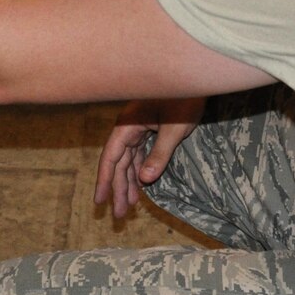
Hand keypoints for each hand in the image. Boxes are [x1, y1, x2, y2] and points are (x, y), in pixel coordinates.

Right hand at [94, 97, 203, 218]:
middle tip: (119, 215)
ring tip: (130, 206)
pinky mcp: (150, 128)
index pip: (111, 158)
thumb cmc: (185, 98)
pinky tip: (141, 185)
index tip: (100, 201)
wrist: (195, 78)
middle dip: (118, 188)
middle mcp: (129, 127)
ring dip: (129, 182)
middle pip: (119, 163)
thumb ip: (160, 154)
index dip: (104, 181)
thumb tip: (145, 180)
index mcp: (127, 125)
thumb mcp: (175, 129)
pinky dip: (140, 170)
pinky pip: (140, 154)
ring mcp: (139, 127)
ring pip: (129, 160)